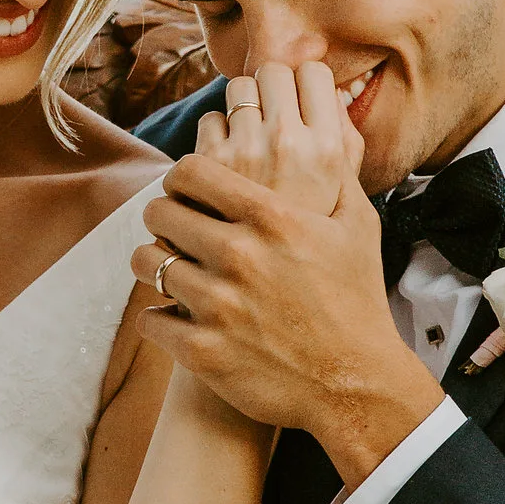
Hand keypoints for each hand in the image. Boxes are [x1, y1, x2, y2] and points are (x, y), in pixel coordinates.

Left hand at [131, 63, 443, 478]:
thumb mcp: (357, 225)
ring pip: (147, 263)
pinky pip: (151, 319)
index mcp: (271, 217)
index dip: (181, 177)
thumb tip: (328, 119)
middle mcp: (239, 255)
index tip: (185, 188)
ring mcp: (217, 305)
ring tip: (167, 269)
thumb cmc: (358, 300)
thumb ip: (336, 170)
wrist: (355, 384)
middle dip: (164, 217)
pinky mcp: (202, 350)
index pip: (190, 171)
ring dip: (154, 264)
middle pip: (160, 212)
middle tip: (173, 228)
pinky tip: (175, 318)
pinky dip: (161, 318)